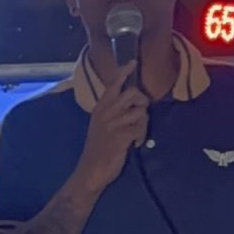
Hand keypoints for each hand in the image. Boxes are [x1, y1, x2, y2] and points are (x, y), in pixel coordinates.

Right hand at [76, 62, 148, 193]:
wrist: (91, 171)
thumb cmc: (98, 149)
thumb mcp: (101, 125)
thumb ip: (113, 112)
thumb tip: (131, 104)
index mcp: (100, 108)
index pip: (113, 85)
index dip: (124, 73)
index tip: (132, 63)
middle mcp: (106, 112)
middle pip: (133, 93)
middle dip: (142, 102)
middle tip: (139, 115)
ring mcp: (113, 124)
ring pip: (140, 112)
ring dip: (142, 124)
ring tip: (135, 135)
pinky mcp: (121, 136)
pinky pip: (140, 129)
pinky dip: (140, 137)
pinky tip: (134, 145)